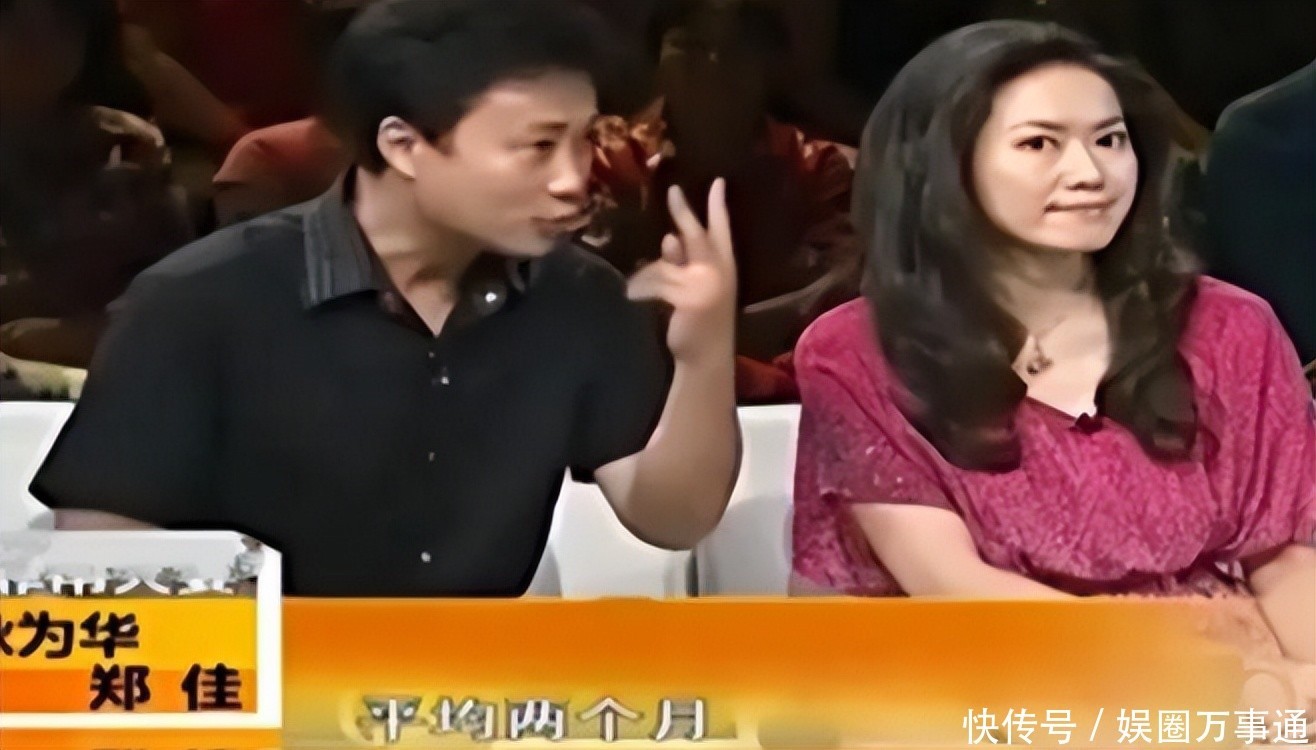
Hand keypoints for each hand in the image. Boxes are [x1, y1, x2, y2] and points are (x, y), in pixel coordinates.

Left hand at [626, 178, 736, 362]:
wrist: (706, 356)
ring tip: (640, 288)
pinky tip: (633, 295)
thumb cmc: (701, 322)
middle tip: (673, 190)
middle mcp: (718, 270)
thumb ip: (684, 264)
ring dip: (650, 272)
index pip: (722, 230)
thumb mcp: (696, 288)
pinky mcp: (686, 296)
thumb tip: (669, 239)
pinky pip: (656, 280)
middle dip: (684, 211)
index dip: (718, 207)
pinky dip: (641, 287)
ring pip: (668, 260)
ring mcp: (704, 282)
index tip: (718, 182)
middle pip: (696, 233)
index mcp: (725, 266)